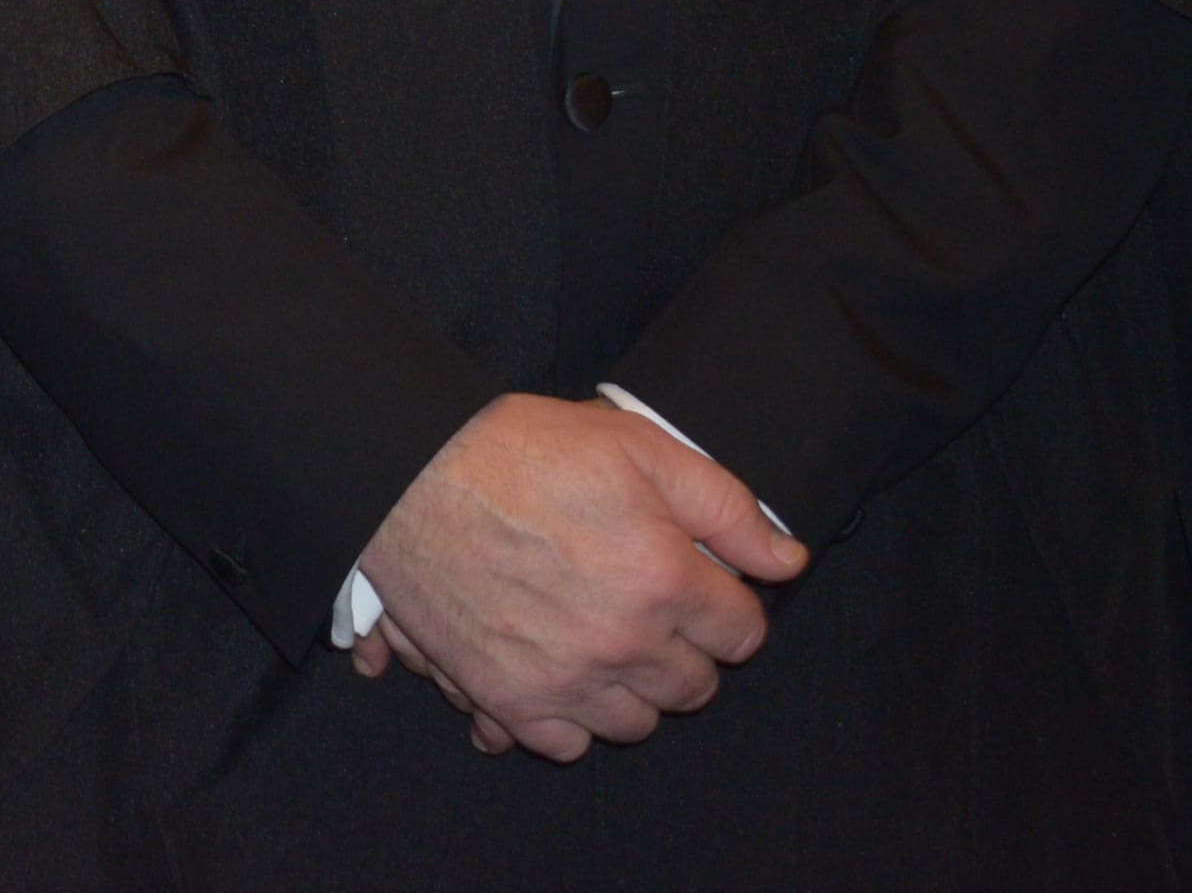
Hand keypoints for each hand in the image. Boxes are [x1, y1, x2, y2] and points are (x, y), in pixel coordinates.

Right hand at [350, 391, 805, 759]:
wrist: (404, 473)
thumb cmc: (518, 451)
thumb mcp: (635, 446)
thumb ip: (726, 506)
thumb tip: (787, 561)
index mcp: (665, 578)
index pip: (742, 633)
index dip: (722, 604)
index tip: (693, 583)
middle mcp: (624, 642)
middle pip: (694, 686)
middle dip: (680, 647)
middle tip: (642, 605)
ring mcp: (566, 678)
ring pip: (636, 722)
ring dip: (629, 687)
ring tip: (598, 637)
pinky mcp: (508, 698)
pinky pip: (567, 745)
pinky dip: (569, 719)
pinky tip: (557, 672)